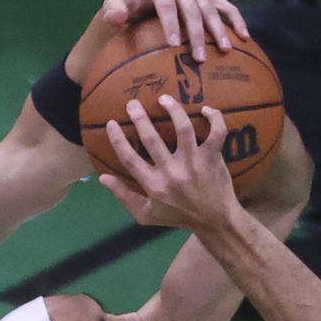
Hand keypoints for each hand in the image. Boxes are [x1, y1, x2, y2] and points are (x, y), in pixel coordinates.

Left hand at [100, 0, 249, 61]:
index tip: (174, 45)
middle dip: (196, 34)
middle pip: (191, 10)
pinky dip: (236, 20)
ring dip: (219, 29)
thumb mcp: (116, 3)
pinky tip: (245, 37)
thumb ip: (114, 10)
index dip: (171, 23)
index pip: (166, 5)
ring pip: (211, 9)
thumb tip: (116, 18)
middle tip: (198, 59)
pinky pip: (226, 7)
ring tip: (224, 50)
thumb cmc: (127, 3)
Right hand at [100, 96, 239, 230]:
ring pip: (183, 128)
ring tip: (164, 99)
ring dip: (173, 109)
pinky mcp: (213, 158)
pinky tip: (206, 109)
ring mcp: (194, 163)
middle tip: (133, 104)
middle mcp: (172, 172)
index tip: (111, 123)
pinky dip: (214, 117)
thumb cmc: (178, 217)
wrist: (215, 221)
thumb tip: (102, 178)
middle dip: (139, 118)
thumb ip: (124, 196)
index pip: (129, 159)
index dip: (117, 139)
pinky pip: (217, 132)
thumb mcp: (146, 214)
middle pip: (151, 139)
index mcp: (153, 185)